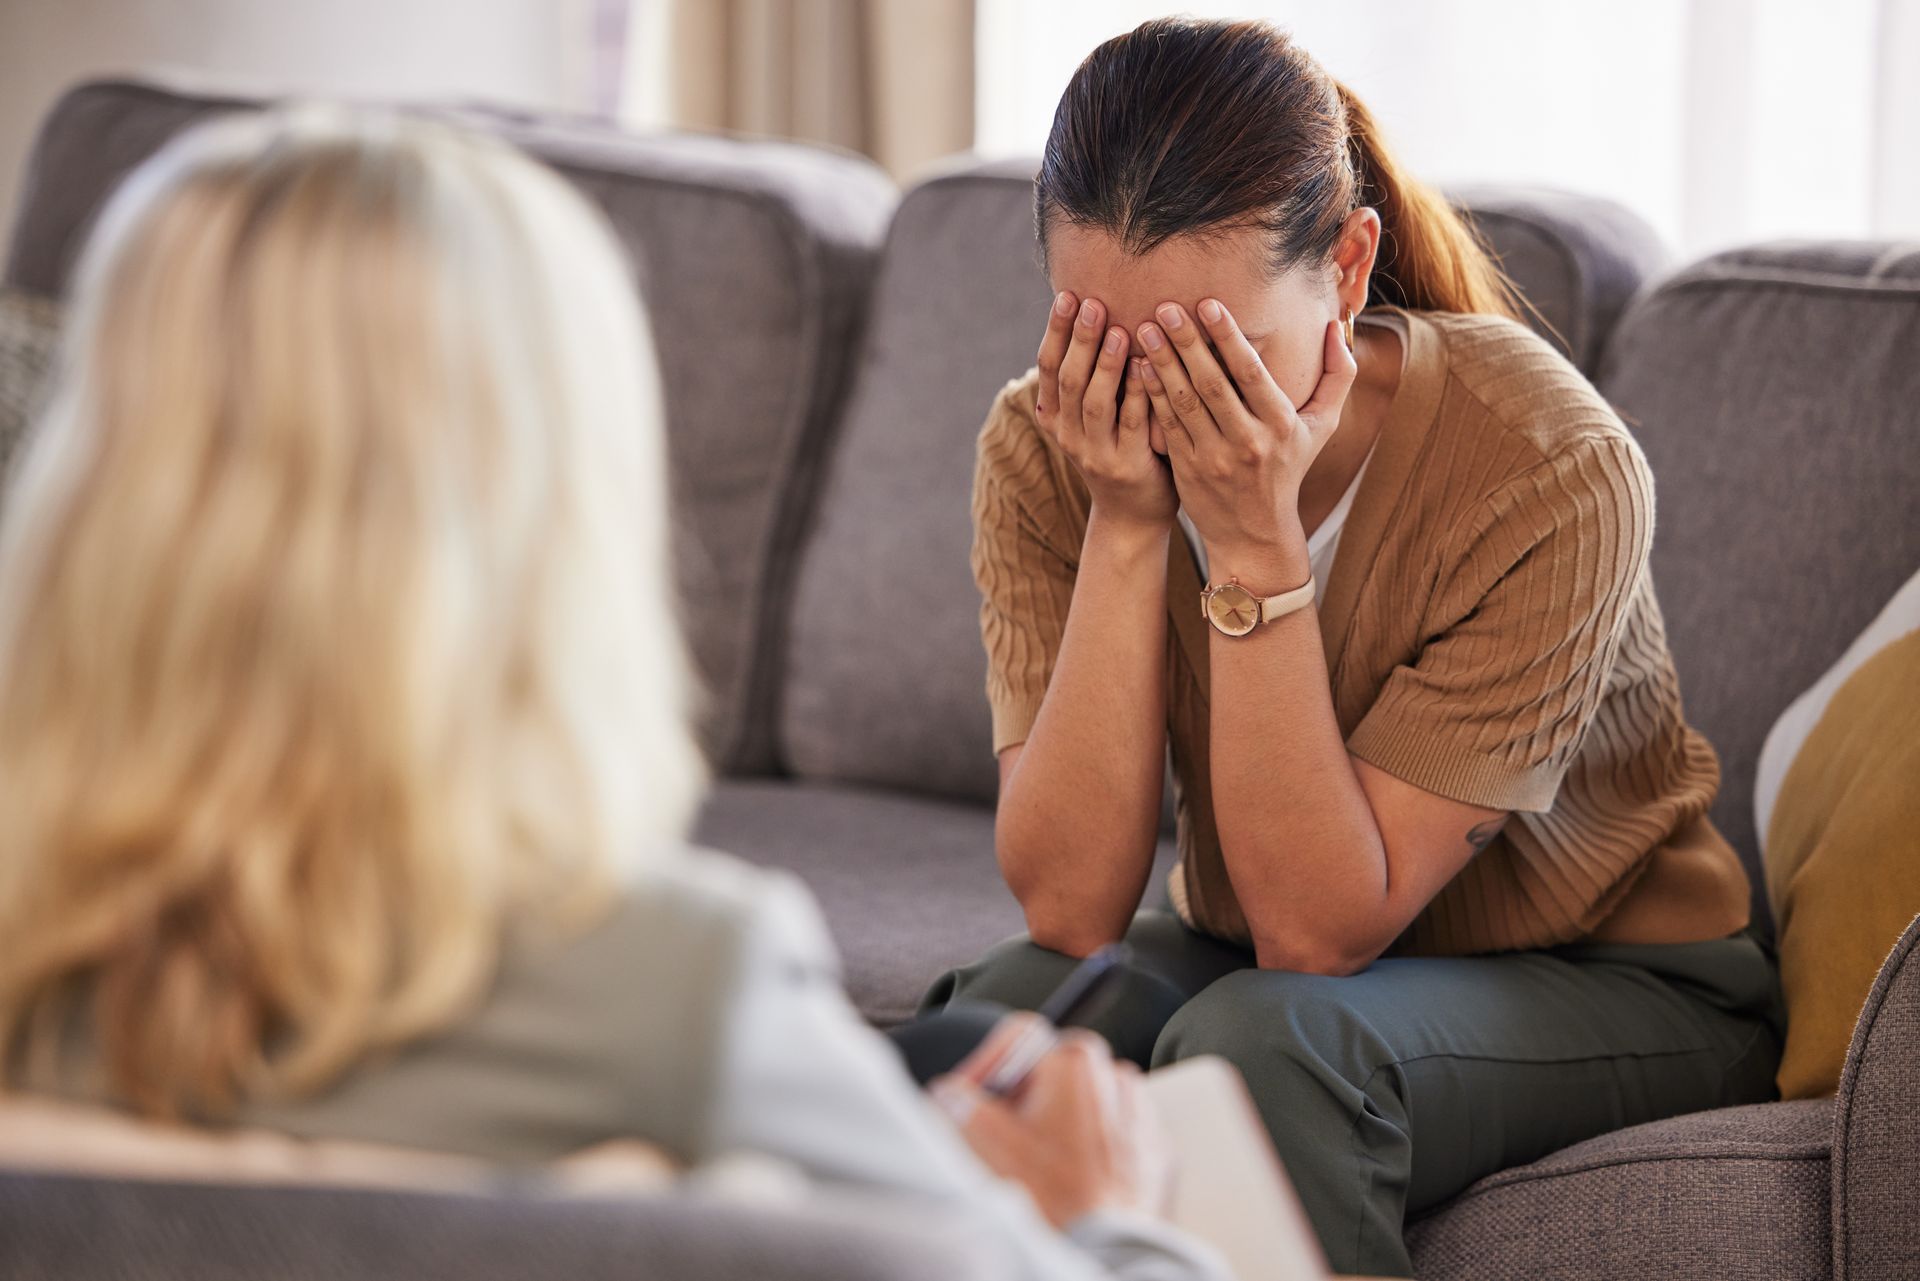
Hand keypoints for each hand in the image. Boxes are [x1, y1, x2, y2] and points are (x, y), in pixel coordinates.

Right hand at [930, 1015, 1173, 1229]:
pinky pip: (1114, 1135)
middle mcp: (1114, 1075)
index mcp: (1073, 1059)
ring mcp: (1141, 1114)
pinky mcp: (1154, 1153)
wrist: (1108, 1254)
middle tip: (1005, 1139)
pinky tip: (1073, 1180)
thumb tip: (952, 1092)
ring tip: (1043, 1167)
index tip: (971, 1099)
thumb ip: (958, 1098)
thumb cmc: (1052, 1198)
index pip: (1016, 1037)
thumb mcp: (981, 1139)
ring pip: (1083, 1103)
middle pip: (1050, 1072)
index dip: (984, 1069)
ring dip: (1059, 1125)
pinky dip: (1092, 1151)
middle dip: (1023, 1100)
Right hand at [1035, 291, 1177, 532]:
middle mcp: (1068, 435)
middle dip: (1080, 339)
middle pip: (1069, 380)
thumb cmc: (1118, 448)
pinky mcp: (1127, 467)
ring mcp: (1095, 453)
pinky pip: (1131, 424)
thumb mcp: (1092, 416)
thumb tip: (1095, 312)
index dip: (1055, 331)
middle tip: (1093, 302)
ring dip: (1106, 365)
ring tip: (1119, 330)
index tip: (1068, 295)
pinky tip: (1147, 366)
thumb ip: (1090, 376)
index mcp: (1054, 417)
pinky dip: (1137, 393)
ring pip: (1095, 403)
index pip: (1048, 367)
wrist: (1132, 515)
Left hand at [1136, 300, 1356, 566]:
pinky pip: (1167, 425)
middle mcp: (1248, 442)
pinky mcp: (1187, 470)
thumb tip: (1338, 324)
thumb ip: (1337, 375)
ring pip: (1184, 403)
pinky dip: (1152, 395)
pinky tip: (1138, 367)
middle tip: (1165, 307)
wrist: (1254, 533)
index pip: (1251, 374)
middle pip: (1212, 385)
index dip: (1228, 338)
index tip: (1208, 304)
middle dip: (1187, 343)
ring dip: (1162, 364)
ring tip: (1144, 329)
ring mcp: (1214, 458)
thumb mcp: (1323, 426)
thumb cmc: (1289, 468)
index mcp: (1281, 425)